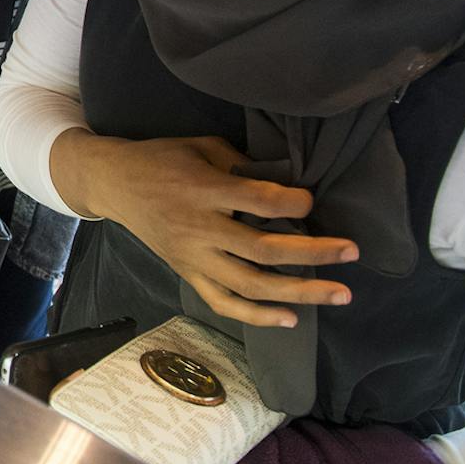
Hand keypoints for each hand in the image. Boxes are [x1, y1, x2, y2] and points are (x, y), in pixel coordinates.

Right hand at [50, 133, 359, 327]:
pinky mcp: (186, 274)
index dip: (295, 204)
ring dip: (299, 291)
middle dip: (314, 252)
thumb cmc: (161, 158)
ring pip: (250, 285)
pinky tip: (292, 318)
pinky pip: (224, 302)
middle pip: (263, 249)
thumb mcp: (200, 146)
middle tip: (352, 252)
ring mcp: (193, 257)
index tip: (312, 201)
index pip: (259, 202)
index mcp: (203, 189)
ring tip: (339, 293)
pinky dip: (258, 316)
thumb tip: (285, 185)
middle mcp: (200, 228)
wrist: (112, 183)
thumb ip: (241, 165)